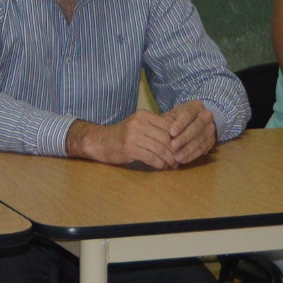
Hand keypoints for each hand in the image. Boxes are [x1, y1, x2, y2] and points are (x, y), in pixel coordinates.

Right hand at [67, 109, 195, 169]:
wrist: (100, 141)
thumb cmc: (123, 135)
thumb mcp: (138, 125)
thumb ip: (155, 128)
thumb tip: (178, 138)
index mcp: (144, 115)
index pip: (168, 126)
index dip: (178, 138)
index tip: (182, 148)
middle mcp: (139, 123)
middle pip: (166, 138)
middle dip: (175, 151)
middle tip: (179, 160)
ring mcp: (133, 135)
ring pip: (160, 149)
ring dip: (169, 160)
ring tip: (172, 165)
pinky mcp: (129, 148)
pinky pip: (151, 158)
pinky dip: (159, 164)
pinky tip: (162, 167)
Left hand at [163, 100, 218, 164]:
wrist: (198, 120)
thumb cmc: (181, 117)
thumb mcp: (174, 114)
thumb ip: (168, 120)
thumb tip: (161, 130)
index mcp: (195, 106)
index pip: (188, 114)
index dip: (180, 123)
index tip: (171, 132)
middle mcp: (206, 116)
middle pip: (196, 127)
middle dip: (184, 138)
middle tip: (173, 146)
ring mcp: (211, 128)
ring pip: (200, 139)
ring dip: (188, 150)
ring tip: (176, 157)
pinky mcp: (212, 140)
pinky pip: (203, 149)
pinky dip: (192, 155)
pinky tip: (183, 160)